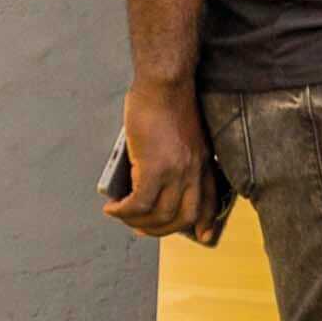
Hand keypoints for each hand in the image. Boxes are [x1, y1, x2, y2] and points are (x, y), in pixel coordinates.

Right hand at [109, 83, 223, 241]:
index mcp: (204, 162)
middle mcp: (195, 170)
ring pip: (160, 215)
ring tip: (120, 215)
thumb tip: (148, 180)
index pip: (210, 200)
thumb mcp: (181, 135)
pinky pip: (139, 203)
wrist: (165, 84)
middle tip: (139, 227)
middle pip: (184, 217)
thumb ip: (175, 158)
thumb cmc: (168, 103)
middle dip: (161, 229)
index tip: (200, 236)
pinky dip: (123, 211)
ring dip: (136, 222)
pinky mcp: (155, 167)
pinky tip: (112, 208)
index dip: (205, 222)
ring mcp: (177, 170)